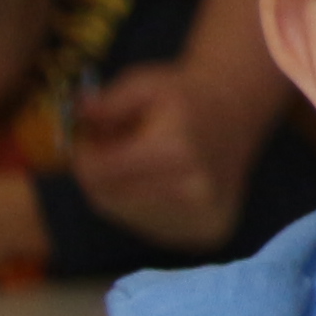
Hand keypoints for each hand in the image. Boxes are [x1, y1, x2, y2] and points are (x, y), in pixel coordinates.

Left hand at [63, 67, 248, 253]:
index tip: (86, 140)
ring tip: (136, 163)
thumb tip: (78, 115)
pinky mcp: (209, 230)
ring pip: (128, 217)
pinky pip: (152, 229)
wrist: (236, 110)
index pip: (98, 175)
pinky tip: (155, 183)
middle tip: (108, 149)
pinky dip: (141, 208)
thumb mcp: (144, 84)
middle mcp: (194, 190)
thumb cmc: (185, 97)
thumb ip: (107, 102)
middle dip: (98, 175)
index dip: (83, 157)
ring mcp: (203, 216)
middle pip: (108, 199)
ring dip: (119, 192)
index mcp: (175, 152)